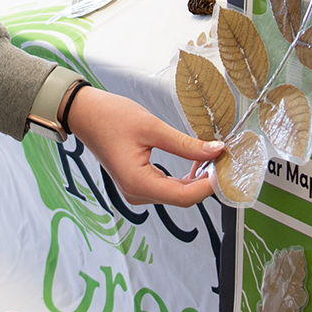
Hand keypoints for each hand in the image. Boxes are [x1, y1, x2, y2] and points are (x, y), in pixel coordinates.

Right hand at [66, 87, 222, 206]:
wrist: (85, 114)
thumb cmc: (111, 117)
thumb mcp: (152, 127)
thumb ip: (185, 144)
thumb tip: (215, 150)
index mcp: (138, 183)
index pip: (184, 196)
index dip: (209, 185)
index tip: (226, 168)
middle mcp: (137, 193)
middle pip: (182, 197)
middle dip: (206, 181)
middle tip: (224, 159)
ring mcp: (136, 190)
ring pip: (177, 193)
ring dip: (196, 179)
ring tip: (213, 157)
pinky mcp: (138, 183)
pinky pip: (167, 186)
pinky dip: (184, 177)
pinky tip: (196, 161)